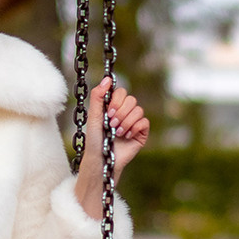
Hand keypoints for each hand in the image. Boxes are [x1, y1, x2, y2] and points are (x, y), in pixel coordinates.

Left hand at [75, 76, 149, 218]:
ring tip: (117, 132)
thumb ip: (98, 97)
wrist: (102, 159)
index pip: (121, 92)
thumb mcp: (94, 116)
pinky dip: (134, 128)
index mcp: (112, 106)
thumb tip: (107, 79)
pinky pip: (144, 122)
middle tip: (111, 124)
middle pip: (132, 100)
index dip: (116, 100)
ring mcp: (133, 122)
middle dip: (121, 112)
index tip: (108, 112)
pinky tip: (126, 136)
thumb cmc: (95, 139)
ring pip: (138, 110)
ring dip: (126, 121)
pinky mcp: (141, 133)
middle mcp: (124, 112)